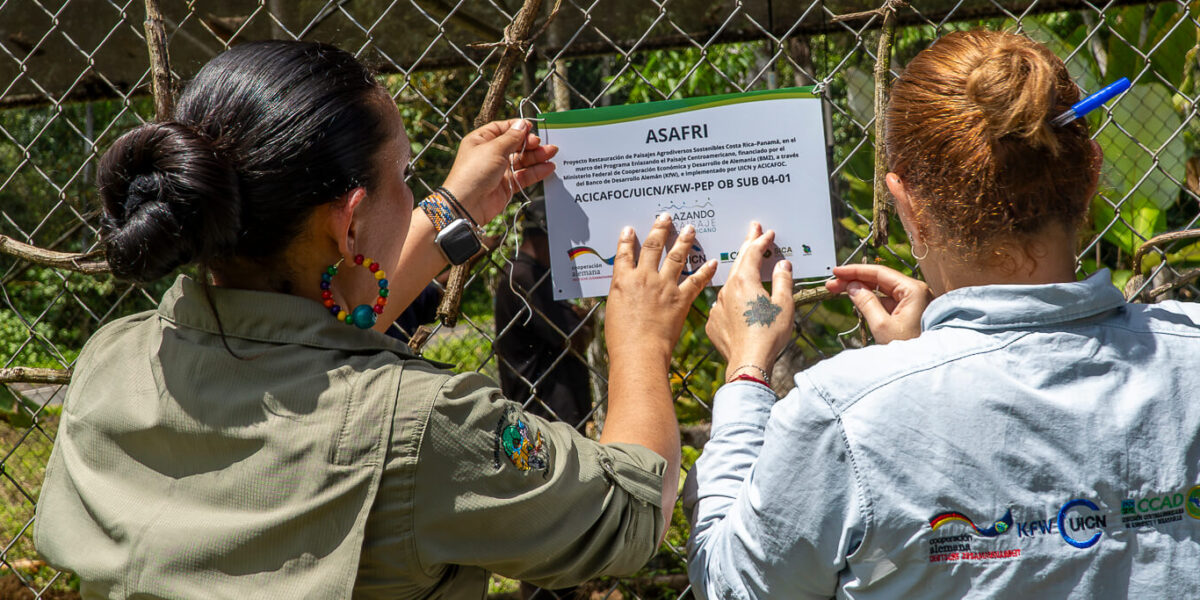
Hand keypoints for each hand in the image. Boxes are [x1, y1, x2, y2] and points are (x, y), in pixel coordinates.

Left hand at [442, 119, 557, 222]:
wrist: (467, 204)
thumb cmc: (474, 172)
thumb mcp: (493, 149)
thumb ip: (511, 137)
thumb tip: (522, 124)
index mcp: (481, 140)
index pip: (502, 129)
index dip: (517, 127)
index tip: (531, 127)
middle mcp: (490, 154)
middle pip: (515, 144)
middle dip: (530, 143)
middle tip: (541, 143)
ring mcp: (499, 170)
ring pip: (522, 160)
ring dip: (537, 156)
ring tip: (552, 152)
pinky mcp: (507, 185)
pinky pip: (525, 175)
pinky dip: (537, 171)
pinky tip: (548, 167)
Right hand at [606, 215, 717, 364]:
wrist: (639, 352)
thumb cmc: (621, 340)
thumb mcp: (614, 312)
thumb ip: (622, 297)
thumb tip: (626, 293)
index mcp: (622, 281)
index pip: (624, 254)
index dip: (626, 240)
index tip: (630, 229)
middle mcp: (643, 278)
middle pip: (652, 246)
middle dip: (659, 229)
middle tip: (666, 217)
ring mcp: (664, 286)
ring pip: (675, 256)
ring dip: (684, 241)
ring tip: (690, 229)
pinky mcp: (680, 299)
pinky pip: (696, 280)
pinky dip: (705, 271)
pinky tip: (712, 262)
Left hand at [705, 222, 793, 377]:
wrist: (748, 363)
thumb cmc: (769, 334)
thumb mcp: (784, 305)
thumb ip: (783, 281)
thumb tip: (782, 265)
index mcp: (744, 281)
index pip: (752, 253)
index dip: (760, 240)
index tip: (766, 232)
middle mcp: (726, 290)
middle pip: (738, 263)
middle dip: (747, 246)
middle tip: (752, 231)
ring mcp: (716, 306)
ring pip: (729, 285)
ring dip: (739, 275)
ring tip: (748, 270)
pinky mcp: (712, 323)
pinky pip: (722, 306)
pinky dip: (731, 300)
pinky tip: (739, 305)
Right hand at [825, 264, 932, 343]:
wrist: (926, 368)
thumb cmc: (910, 349)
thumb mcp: (882, 326)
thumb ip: (866, 303)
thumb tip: (853, 287)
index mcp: (913, 291)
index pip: (880, 273)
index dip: (855, 271)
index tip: (837, 272)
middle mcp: (916, 292)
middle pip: (880, 280)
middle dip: (856, 281)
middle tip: (833, 284)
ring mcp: (914, 302)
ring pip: (883, 291)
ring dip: (862, 291)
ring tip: (840, 292)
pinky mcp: (911, 312)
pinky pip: (888, 302)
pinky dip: (872, 301)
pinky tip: (857, 302)